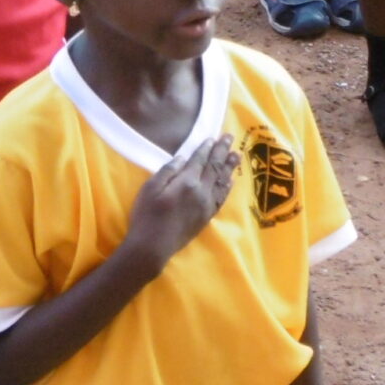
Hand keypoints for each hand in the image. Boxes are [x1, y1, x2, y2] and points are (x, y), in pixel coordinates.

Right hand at [124, 134, 239, 267]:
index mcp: (187, 182)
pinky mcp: (207, 216)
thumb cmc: (147, 215)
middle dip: (222, 151)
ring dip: (229, 166)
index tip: (212, 137)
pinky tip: (230, 180)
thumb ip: (168, 171)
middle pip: (214, 167)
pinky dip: (227, 187)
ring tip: (237, 154)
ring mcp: (206, 205)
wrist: (153, 246)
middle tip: (229, 137)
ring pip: (222, 181)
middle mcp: (201, 191)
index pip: (200, 160)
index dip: (206, 148)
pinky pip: (221, 198)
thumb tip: (182, 158)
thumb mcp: (150, 188)